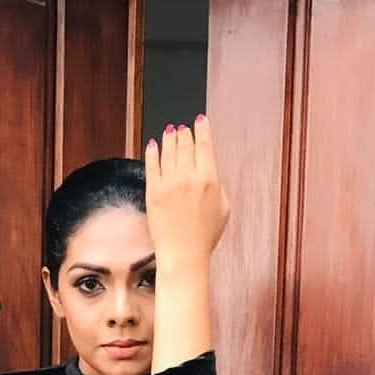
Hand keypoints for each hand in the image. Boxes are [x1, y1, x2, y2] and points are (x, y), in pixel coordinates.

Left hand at [145, 116, 229, 268]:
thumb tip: (210, 171)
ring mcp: (169, 183)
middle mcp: (189, 177)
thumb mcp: (223, 209)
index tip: (200, 120)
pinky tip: (153, 145)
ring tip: (169, 132)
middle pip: (185, 144)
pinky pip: (151, 164)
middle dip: (184, 132)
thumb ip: (218, 186)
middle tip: (182, 127)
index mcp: (210, 179)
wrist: (183, 254)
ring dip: (169, 138)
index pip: (205, 145)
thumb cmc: (205, 236)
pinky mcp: (153, 191)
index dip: (202, 129)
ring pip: (168, 150)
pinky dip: (153, 151)